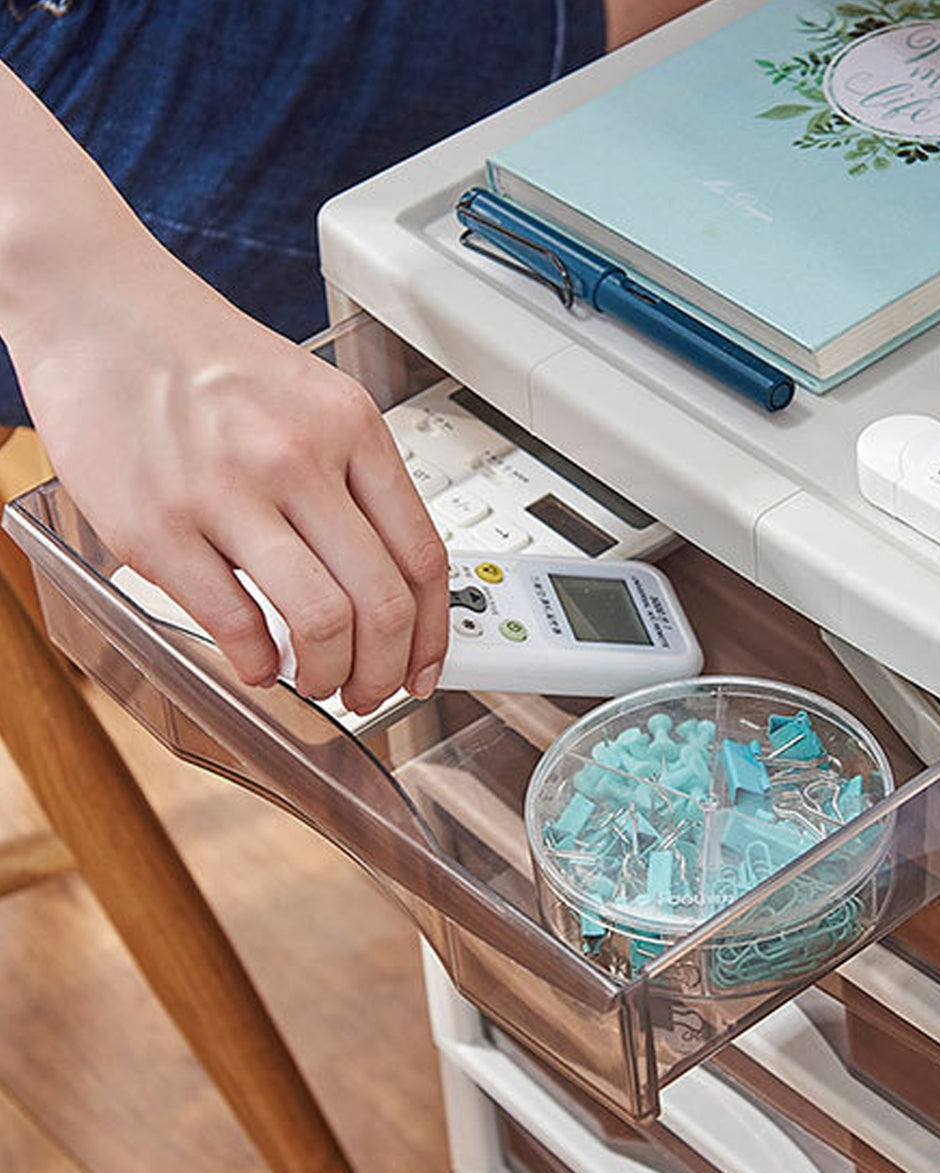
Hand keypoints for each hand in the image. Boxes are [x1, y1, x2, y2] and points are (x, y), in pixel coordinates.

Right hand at [8, 232, 448, 713]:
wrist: (101, 307)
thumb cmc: (207, 360)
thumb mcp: (315, 399)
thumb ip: (356, 480)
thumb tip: (390, 577)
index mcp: (351, 429)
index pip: (423, 556)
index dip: (432, 632)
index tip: (425, 667)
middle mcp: (299, 458)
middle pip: (383, 602)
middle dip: (384, 672)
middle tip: (369, 692)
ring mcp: (227, 493)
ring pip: (320, 622)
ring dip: (328, 676)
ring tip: (316, 681)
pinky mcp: (157, 527)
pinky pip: (233, 624)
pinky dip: (257, 665)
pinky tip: (257, 663)